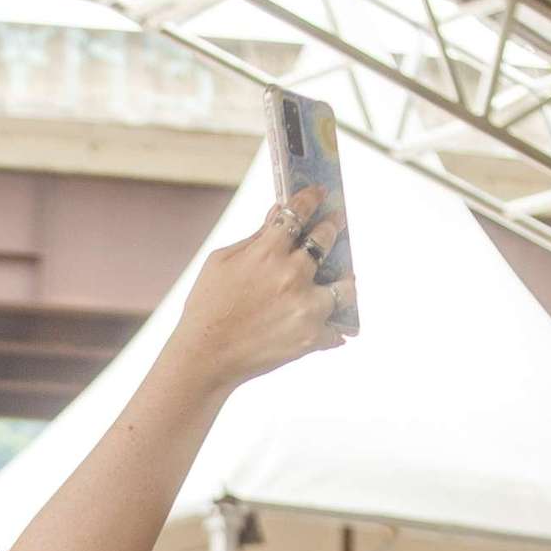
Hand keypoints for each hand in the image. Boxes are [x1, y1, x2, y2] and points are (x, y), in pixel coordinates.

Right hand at [160, 188, 353, 392]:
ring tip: (344, 281)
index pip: (298, 213)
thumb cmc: (208, 306)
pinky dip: (334, 328)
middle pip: (325, 241)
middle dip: (331, 228)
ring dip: (344, 282)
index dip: (311, 199)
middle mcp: (292, 276)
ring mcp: (305, 307)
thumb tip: (278, 212)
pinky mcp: (311, 338)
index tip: (319, 193)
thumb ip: (255, 237)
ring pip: (345, 287)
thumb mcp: (222, 261)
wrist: (205, 357)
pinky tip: (334, 326)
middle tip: (336, 224)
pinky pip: (337, 329)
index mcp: (267, 252)